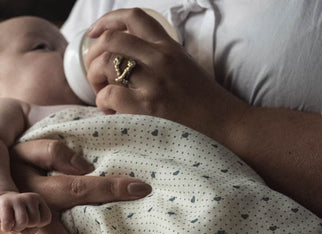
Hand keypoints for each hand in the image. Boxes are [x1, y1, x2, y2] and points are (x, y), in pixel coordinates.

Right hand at [0, 191, 50, 232]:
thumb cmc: (17, 216)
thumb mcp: (30, 221)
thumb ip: (33, 228)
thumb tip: (23, 225)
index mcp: (39, 199)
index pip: (46, 219)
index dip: (37, 226)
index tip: (29, 222)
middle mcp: (30, 197)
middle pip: (35, 221)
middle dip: (26, 228)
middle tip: (18, 224)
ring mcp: (17, 199)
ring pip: (23, 222)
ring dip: (17, 229)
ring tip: (13, 225)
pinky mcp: (5, 204)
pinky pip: (8, 223)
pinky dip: (6, 229)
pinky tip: (5, 224)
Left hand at [85, 8, 247, 146]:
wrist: (228, 128)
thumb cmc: (206, 106)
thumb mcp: (185, 70)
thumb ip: (161, 61)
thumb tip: (129, 63)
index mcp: (170, 47)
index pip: (134, 17)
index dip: (107, 22)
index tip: (95, 34)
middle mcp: (160, 58)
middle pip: (111, 40)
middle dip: (93, 57)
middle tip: (95, 77)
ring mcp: (153, 82)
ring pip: (106, 65)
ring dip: (95, 81)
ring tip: (104, 97)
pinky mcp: (147, 108)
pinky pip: (109, 96)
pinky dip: (103, 105)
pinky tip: (113, 114)